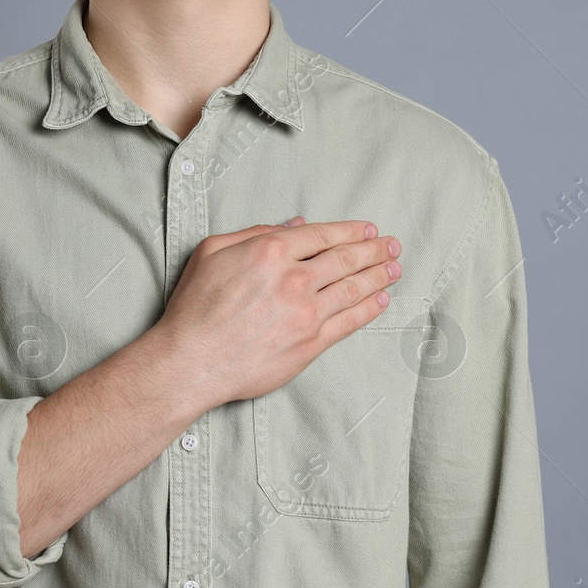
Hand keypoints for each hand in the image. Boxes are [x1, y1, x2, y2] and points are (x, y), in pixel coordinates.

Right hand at [157, 215, 402, 407]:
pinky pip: (350, 321)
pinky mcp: (311, 343)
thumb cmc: (195, 306)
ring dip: (379, 275)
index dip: (351, 231)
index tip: (369, 229)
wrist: (192, 360)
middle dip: (374, 250)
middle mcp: (295, 278)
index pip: (323, 235)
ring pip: (353, 288)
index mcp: (271, 250)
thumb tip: (294, 226)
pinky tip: (381, 299)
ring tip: (395, 268)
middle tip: (392, 245)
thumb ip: (255, 233)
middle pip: (345, 259)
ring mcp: (307, 312)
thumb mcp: (212, 251)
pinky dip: (369, 308)